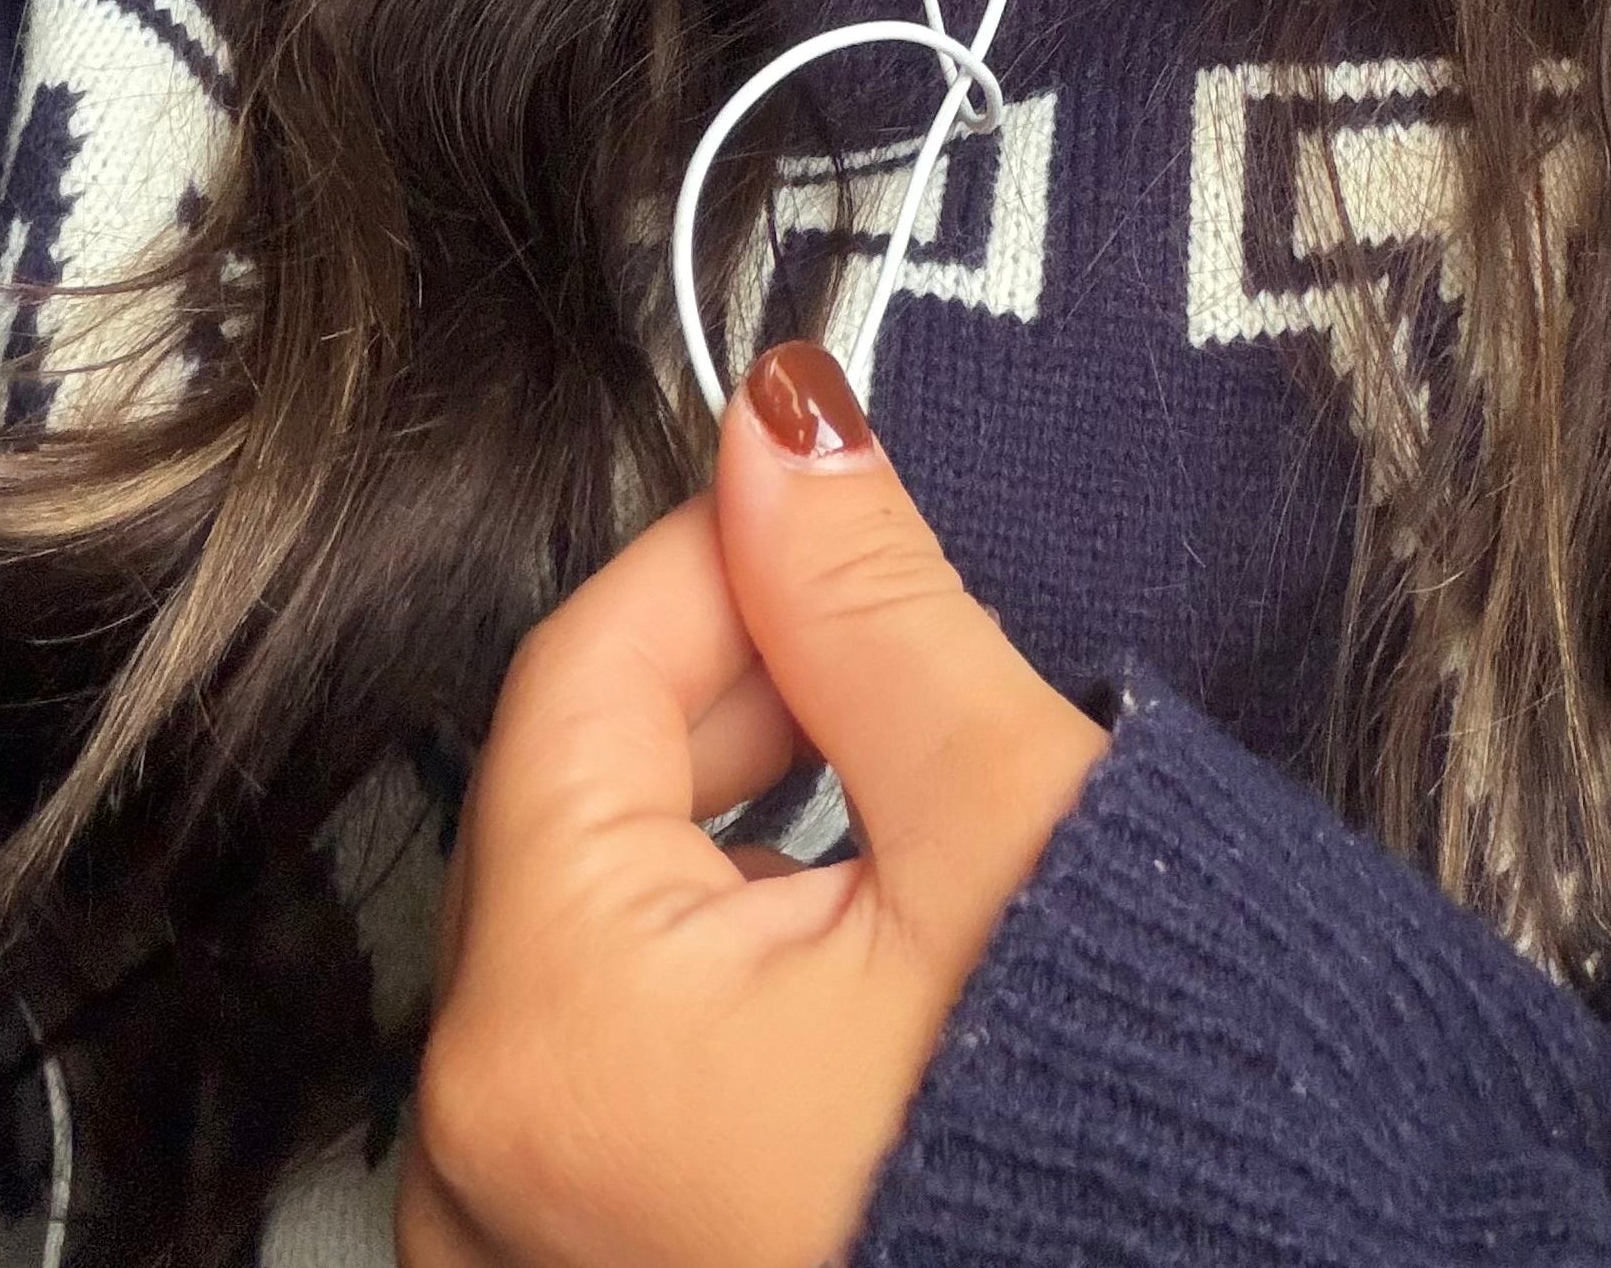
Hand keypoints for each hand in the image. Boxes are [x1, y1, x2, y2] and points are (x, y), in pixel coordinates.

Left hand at [395, 342, 1108, 1267]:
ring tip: (896, 826)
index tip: (833, 512)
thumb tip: (782, 424)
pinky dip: (708, 980)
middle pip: (567, 808)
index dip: (721, 562)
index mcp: (552, 1028)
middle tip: (897, 675)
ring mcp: (520, 1238)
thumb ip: (866, 605)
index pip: (576, 677)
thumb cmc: (1128, 1139)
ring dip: (723, 840)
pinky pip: (605, 1064)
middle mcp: (482, 1153)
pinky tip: (848, 962)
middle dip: (732, 709)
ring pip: (588, 929)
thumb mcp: (1006, 825)